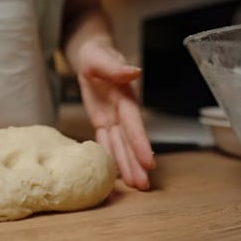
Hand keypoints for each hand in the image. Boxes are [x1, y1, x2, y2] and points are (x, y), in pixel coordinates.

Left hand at [76, 38, 154, 189]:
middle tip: (143, 186)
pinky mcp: (102, 121)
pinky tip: (115, 173)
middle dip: (136, 163)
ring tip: (135, 186)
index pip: (134, 124)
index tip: (149, 163)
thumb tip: (133, 72)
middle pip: (130, 141)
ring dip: (126, 165)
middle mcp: (122, 112)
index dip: (141, 144)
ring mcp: (113, 118)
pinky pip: (105, 142)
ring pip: (120, 146)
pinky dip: (110, 156)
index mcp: (126, 98)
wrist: (91, 56)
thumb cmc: (98, 55)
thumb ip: (116, 67)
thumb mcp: (102, 58)